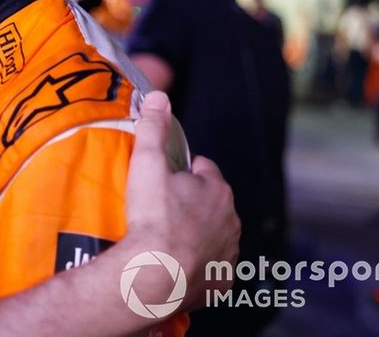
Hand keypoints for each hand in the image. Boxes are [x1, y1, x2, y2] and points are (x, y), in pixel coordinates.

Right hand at [125, 92, 238, 308]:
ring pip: (214, 234)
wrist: (155, 275)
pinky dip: (197, 264)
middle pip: (211, 203)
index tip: (165, 176)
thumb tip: (159, 97)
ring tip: (165, 236)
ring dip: (196, 233)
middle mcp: (231, 221)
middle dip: (191, 202)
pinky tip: (175, 263)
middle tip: (160, 207)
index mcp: (217, 190)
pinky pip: (211, 267)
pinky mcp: (221, 282)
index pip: (204, 169)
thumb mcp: (147, 163)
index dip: (183, 170)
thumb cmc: (152, 218)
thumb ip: (153, 129)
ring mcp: (228, 254)